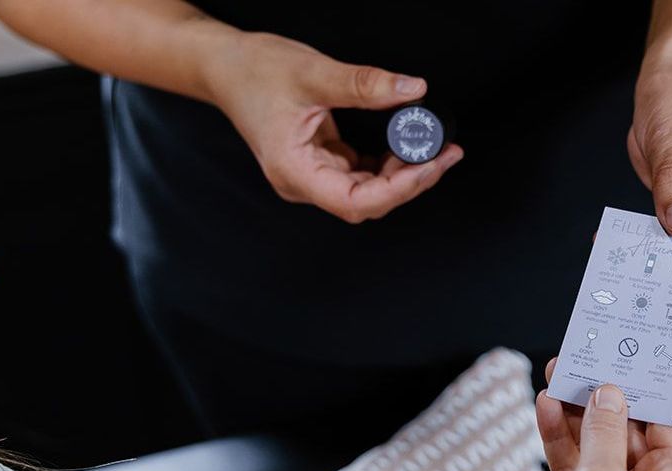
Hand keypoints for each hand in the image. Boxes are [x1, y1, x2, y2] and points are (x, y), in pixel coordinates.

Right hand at [204, 32, 463, 222]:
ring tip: (435, 150)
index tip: (428, 166)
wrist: (224, 67)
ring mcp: (312, 178)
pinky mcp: (319, 165)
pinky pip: (360, 176)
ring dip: (402, 176)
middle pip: (367, 203)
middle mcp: (303, 184)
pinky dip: (386, 165)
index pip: (355, 202)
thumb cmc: (255, 71)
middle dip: (410, 182)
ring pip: (367, 193)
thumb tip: (413, 90)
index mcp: (295, 172)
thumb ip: (364, 85)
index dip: (397, 190)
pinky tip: (406, 147)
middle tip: (447, 154)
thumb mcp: (313, 73)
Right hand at [535, 359, 671, 470]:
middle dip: (603, 394)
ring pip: (598, 449)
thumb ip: (602, 433)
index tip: (623, 345)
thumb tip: (608, 391)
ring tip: (554, 375)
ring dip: (576, 417)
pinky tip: (545, 414)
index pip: (666, 417)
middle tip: (578, 355)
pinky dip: (562, 447)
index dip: (643, 381)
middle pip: (629, 429)